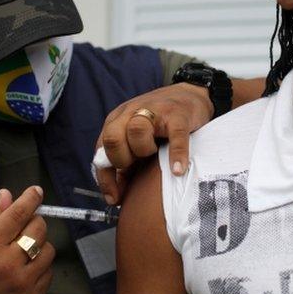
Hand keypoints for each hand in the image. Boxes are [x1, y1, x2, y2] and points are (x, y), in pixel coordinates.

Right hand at [0, 187, 55, 293]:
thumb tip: (8, 194)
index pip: (18, 214)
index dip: (30, 198)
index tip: (36, 191)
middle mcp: (8, 263)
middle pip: (38, 229)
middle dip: (34, 222)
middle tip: (25, 226)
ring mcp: (22, 282)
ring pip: (48, 249)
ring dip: (39, 245)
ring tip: (24, 250)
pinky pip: (49, 271)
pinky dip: (41, 265)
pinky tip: (26, 267)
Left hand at [95, 83, 212, 203]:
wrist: (191, 95)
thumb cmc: (161, 124)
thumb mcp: (138, 139)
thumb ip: (126, 164)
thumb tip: (116, 196)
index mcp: (117, 120)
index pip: (101, 150)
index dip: (105, 177)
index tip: (114, 198)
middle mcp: (131, 113)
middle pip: (112, 138)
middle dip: (122, 159)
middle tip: (137, 165)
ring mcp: (155, 112)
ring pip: (137, 131)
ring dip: (144, 151)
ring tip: (155, 155)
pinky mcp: (179, 116)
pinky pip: (175, 137)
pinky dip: (176, 156)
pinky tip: (177, 170)